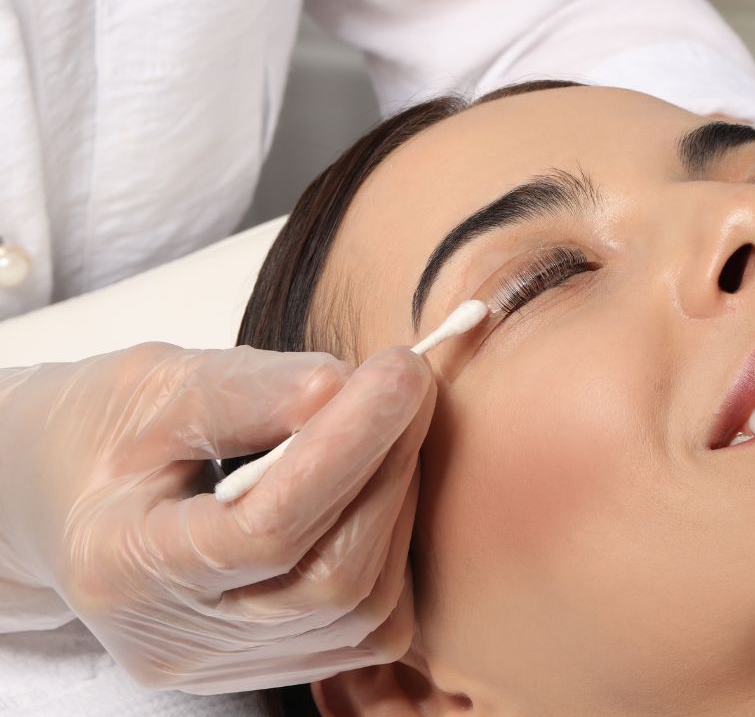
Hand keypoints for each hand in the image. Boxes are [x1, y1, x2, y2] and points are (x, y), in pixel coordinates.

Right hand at [0, 343, 433, 692]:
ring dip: (398, 504)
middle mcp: (177, 640)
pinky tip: (376, 487)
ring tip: (390, 425)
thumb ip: (245, 391)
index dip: (349, 449)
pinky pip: (369, 628)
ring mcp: (225, 666)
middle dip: (388, 471)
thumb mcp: (149, 387)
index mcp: (121, 567)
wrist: (61, 497)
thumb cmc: (96, 433)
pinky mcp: (268, 666)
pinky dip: (391, 551)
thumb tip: (343, 387)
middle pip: (329, 580)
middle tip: (407, 383)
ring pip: (362, 608)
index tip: (400, 372)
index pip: (265, 531)